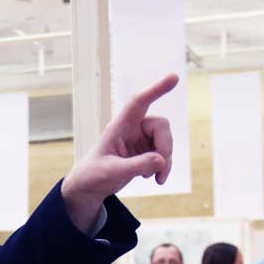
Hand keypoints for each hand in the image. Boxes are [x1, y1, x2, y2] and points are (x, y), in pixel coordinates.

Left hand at [59, 73, 178, 230]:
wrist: (90, 186)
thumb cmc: (94, 174)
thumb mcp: (112, 172)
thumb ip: (137, 166)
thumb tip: (162, 160)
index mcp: (119, 126)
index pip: (139, 102)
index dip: (156, 89)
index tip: (174, 77)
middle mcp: (132, 128)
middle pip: (161, 126)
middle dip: (165, 147)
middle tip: (161, 167)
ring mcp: (141, 140)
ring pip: (166, 141)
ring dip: (166, 161)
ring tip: (158, 179)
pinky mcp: (146, 152)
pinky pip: (165, 155)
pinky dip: (164, 167)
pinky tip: (156, 179)